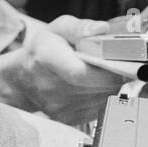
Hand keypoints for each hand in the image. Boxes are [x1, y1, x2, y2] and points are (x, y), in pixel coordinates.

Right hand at [0, 16, 119, 124]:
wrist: (25, 79)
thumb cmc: (45, 49)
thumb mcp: (58, 29)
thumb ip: (80, 27)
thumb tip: (102, 29)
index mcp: (47, 58)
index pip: (80, 72)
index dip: (107, 69)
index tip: (122, 61)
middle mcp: (51, 87)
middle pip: (98, 86)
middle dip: (116, 74)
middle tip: (120, 63)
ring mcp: (59, 107)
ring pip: (103, 98)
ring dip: (112, 85)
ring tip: (105, 72)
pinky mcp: (68, 119)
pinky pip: (99, 108)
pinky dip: (105, 96)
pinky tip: (98, 85)